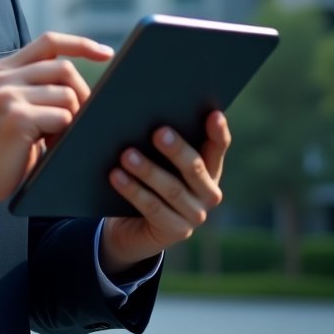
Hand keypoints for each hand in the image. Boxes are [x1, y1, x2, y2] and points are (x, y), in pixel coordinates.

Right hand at [0, 32, 112, 205]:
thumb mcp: (11, 105)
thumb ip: (34, 87)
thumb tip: (78, 84)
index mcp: (2, 69)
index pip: (49, 41)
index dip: (80, 44)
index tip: (106, 54)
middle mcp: (2, 77)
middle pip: (64, 69)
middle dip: (82, 94)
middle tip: (79, 119)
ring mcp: (8, 95)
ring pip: (67, 95)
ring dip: (71, 119)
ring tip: (56, 137)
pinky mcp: (16, 118)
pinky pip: (62, 117)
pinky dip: (64, 134)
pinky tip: (50, 146)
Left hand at [98, 110, 230, 277]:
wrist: (131, 226)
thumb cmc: (143, 178)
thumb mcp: (151, 154)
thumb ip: (147, 131)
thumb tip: (117, 102)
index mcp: (208, 167)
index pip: (218, 147)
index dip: (217, 132)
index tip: (213, 114)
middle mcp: (208, 192)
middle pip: (194, 168)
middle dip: (177, 150)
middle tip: (159, 132)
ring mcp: (195, 214)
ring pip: (172, 190)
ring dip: (148, 171)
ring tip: (126, 155)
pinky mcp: (176, 231)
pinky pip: (153, 208)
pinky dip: (133, 191)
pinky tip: (116, 176)